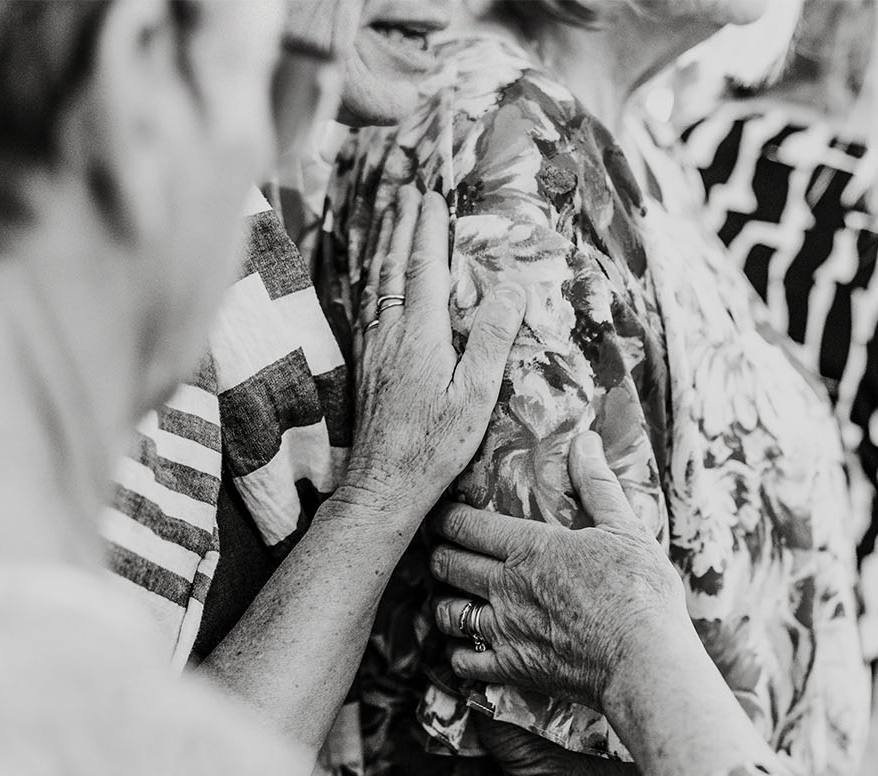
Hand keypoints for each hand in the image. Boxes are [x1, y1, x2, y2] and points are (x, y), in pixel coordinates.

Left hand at [340, 185, 526, 520]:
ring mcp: (374, 348)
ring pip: (375, 283)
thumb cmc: (435, 444)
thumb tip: (511, 287)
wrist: (385, 482)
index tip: (432, 197)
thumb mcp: (477, 393)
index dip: (429, 230)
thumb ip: (492, 338)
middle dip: (400, 225)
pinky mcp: (366, 365)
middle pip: (394, 266)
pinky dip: (371, 279)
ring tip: (389, 219)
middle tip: (405, 191)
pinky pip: (366, 305)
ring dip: (384, 246)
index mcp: (420, 333)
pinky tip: (373, 280)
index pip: (425, 268)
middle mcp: (390, 332)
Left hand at [428, 431, 686, 711]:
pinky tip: (468, 650)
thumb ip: (597, 484)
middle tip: (441, 550)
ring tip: (451, 598)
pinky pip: (466, 664)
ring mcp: (505, 630)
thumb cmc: (641, 591)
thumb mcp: (625, 527)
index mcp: (529, 547)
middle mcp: (505, 587)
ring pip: (448, 614)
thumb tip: (585, 440)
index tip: (441, 513)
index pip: (465, 524)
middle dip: (439, 554)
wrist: (645, 661)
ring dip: (443, 603)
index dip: (445, 516)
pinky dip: (460, 655)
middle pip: (447, 564)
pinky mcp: (514, 669)